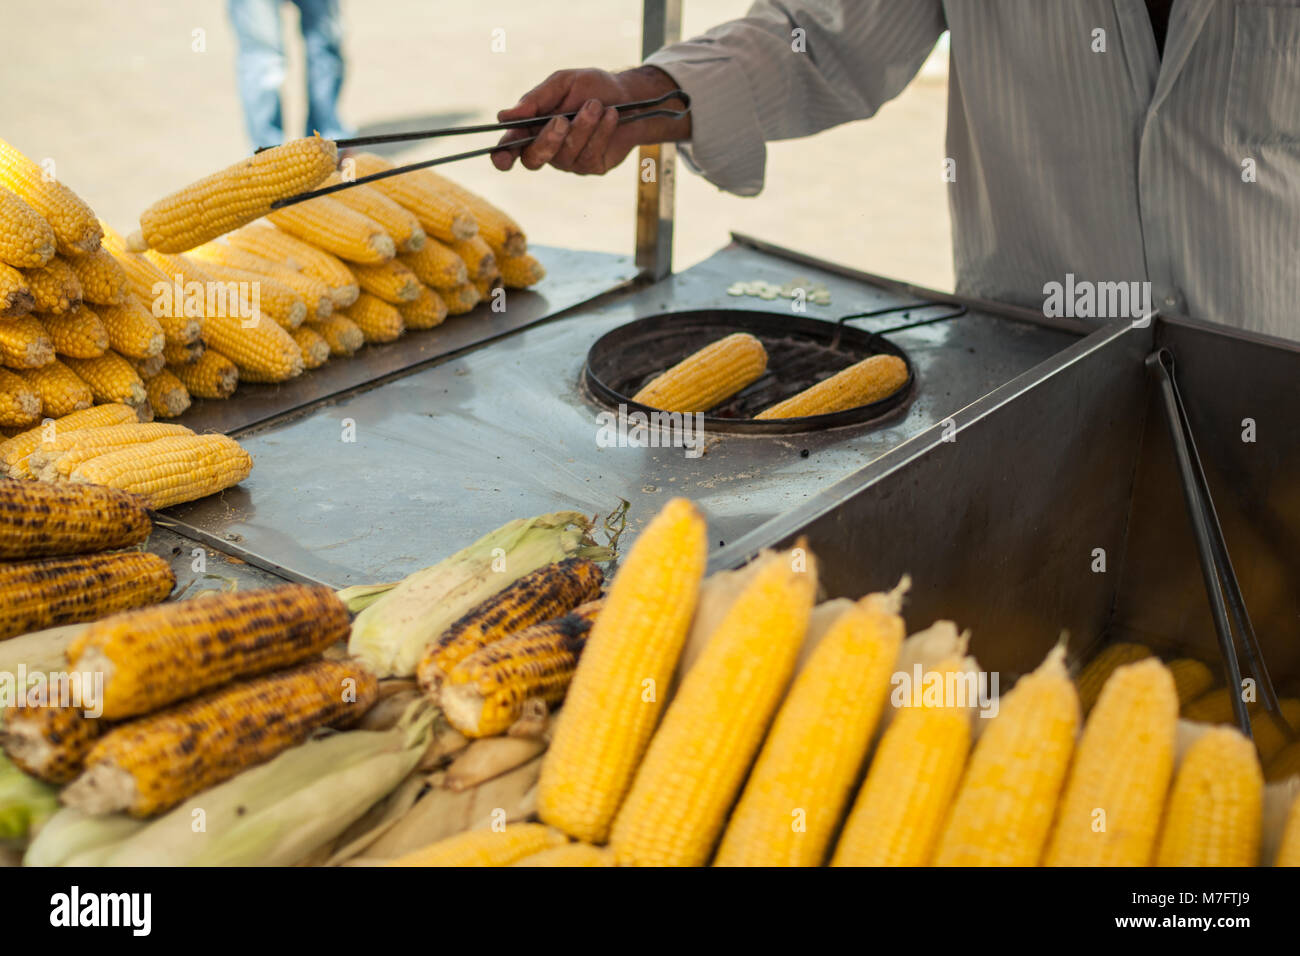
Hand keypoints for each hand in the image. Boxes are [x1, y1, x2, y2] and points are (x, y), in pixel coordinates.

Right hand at [492, 66, 688, 174]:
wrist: (631, 97)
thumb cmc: (591, 87)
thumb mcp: (562, 83)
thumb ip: (535, 100)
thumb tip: (504, 117)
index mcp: (532, 128)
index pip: (510, 147)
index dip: (502, 156)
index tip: (502, 158)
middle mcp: (548, 149)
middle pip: (534, 158)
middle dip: (547, 139)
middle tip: (562, 119)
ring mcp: (570, 161)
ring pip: (566, 154)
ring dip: (582, 127)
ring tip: (596, 105)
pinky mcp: (593, 166)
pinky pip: (590, 154)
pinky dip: (601, 132)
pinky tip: (611, 116)